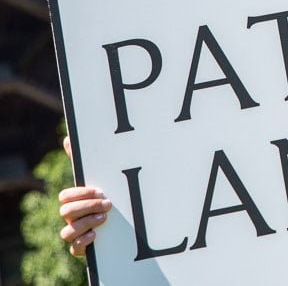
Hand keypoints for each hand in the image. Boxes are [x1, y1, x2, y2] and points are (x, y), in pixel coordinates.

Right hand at [59, 136, 110, 256]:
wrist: (121, 223)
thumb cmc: (105, 197)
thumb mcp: (99, 178)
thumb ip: (84, 160)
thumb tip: (67, 138)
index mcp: (75, 200)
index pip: (65, 196)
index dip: (80, 193)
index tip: (100, 190)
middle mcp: (72, 217)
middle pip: (66, 212)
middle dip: (87, 206)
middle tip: (108, 203)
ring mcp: (76, 232)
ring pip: (66, 232)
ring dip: (85, 224)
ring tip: (104, 218)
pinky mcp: (83, 247)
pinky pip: (74, 249)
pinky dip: (83, 242)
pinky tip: (96, 234)